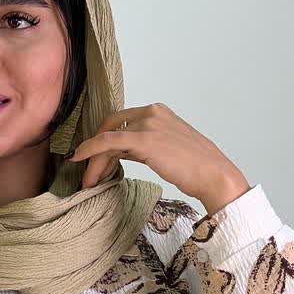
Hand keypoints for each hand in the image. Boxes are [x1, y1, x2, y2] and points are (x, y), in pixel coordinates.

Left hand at [66, 102, 249, 214]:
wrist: (213, 174)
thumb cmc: (195, 168)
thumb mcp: (166, 150)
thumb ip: (143, 146)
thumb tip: (120, 155)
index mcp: (158, 111)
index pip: (121, 123)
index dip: (104, 140)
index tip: (95, 158)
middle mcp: (151, 112)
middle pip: (111, 129)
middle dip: (95, 150)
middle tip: (87, 172)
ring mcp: (148, 124)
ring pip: (108, 139)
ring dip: (93, 160)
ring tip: (87, 181)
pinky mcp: (144, 140)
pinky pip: (107, 141)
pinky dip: (90, 149)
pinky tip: (79, 158)